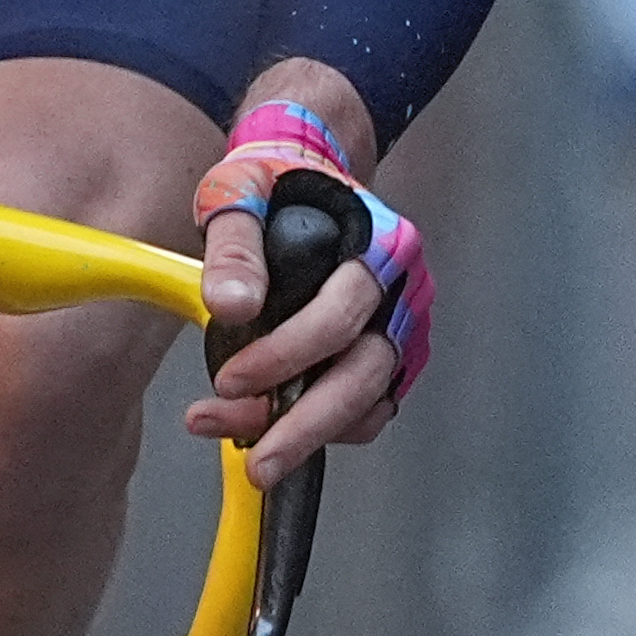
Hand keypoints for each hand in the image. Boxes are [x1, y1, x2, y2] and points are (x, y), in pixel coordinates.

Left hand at [184, 82, 432, 488]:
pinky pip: (369, 409)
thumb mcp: (241, 192)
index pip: (344, 314)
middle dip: (307, 424)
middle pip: (367, 373)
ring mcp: (403, 329)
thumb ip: (234, 245)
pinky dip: (326, 430)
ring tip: (250, 453)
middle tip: (258, 461)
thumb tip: (232, 306)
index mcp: (383, 243)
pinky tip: (274, 430)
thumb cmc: (276, 182)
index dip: (288, 354)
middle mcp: (404, 291)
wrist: (305, 173)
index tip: (231, 380)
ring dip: (309, 435)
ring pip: (369, 401)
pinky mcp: (390, 358)